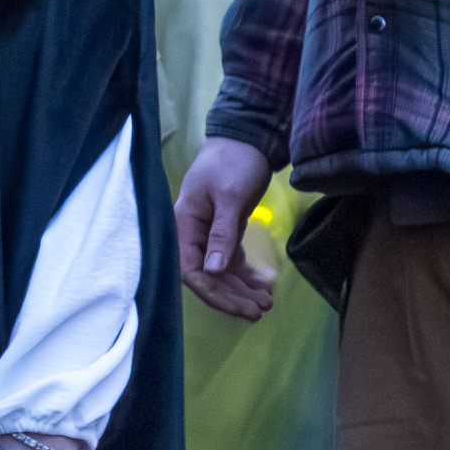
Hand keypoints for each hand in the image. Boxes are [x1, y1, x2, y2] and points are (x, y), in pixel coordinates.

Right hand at [173, 135, 278, 322]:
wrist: (246, 138)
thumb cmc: (233, 162)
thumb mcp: (230, 197)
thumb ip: (222, 234)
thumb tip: (212, 272)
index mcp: (184, 224)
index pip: (191, 270)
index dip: (214, 293)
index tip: (241, 307)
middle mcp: (192, 233)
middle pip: (207, 276)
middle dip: (232, 296)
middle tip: (260, 311)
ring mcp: (208, 234)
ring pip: (220, 272)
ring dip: (241, 289)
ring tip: (266, 303)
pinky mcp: (224, 231)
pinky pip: (231, 261)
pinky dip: (245, 276)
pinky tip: (262, 287)